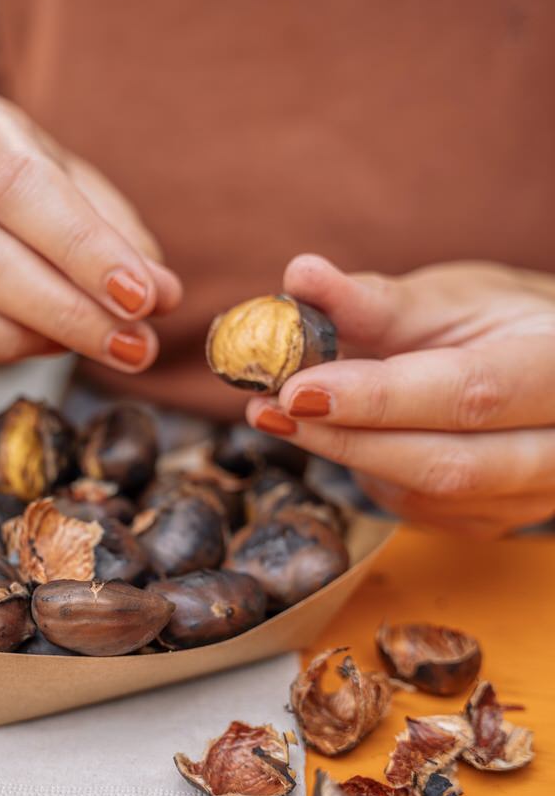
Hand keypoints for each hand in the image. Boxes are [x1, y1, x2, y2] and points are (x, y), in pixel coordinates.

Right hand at [0, 92, 180, 377]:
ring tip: (67, 345)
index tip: (141, 298)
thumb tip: (161, 296)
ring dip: (11, 342)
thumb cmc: (37, 206)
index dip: (83, 250)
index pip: (18, 186)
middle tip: (131, 346)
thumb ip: (124, 247)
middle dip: (64, 313)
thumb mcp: (88, 203)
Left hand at [247, 257, 554, 537]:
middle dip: (347, 438)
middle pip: (446, 464)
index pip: (468, 393)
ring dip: (343, 455)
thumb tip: (302, 276)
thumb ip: (376, 298)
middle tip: (269, 409)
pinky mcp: (490, 519)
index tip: (297, 387)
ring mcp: (529, 496)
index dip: (378, 398)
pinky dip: (365, 469)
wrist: (546, 372)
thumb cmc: (502, 323)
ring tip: (281, 414)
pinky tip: (339, 434)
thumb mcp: (452, 298)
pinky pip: (416, 508)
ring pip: (425, 494)